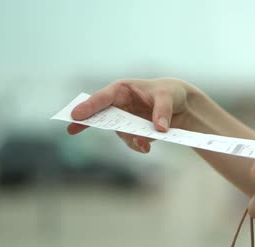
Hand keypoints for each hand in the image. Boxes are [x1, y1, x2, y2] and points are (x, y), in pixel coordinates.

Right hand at [67, 78, 191, 152]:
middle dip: (88, 122)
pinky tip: (146, 148)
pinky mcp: (134, 133)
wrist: (182, 107)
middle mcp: (119, 106)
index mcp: (122, 90)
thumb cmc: (171, 93)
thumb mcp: (168, 97)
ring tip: (144, 145)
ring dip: (129, 140)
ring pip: (119, 133)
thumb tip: (159, 128)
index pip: (102, 98)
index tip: (75, 115)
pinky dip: (139, 146)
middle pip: (100, 116)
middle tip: (71, 129)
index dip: (88, 106)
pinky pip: (132, 141)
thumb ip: (162, 111)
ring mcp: (125, 120)